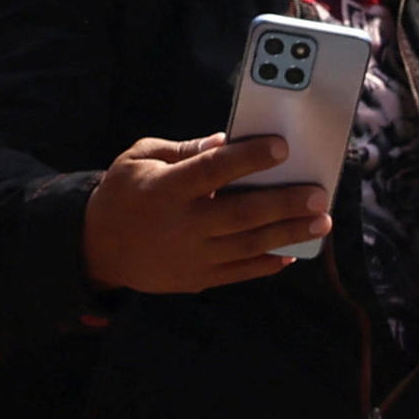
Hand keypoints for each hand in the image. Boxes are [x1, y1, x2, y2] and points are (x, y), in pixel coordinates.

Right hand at [82, 133, 310, 292]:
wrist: (98, 248)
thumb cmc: (124, 194)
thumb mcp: (139, 159)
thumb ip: (182, 149)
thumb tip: (224, 139)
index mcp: (166, 189)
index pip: (213, 170)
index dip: (248, 158)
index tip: (282, 147)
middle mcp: (182, 225)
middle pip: (241, 214)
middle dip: (283, 204)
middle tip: (318, 194)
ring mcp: (191, 256)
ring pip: (248, 246)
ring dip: (288, 234)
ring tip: (320, 224)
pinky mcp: (197, 278)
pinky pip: (240, 272)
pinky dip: (268, 264)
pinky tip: (293, 252)